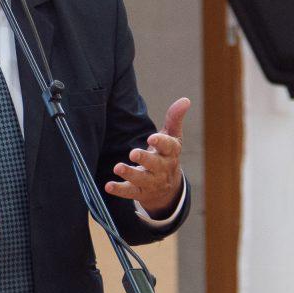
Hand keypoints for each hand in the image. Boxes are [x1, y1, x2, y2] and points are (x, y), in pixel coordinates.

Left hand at [105, 97, 189, 216]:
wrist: (168, 189)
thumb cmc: (166, 155)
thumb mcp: (172, 137)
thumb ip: (174, 119)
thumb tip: (185, 100)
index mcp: (170, 153)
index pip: (169, 147)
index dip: (161, 142)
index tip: (152, 138)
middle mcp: (162, 169)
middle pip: (155, 164)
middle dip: (145, 159)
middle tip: (133, 153)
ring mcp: (151, 182)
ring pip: (142, 179)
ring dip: (130, 173)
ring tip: (118, 167)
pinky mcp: (140, 192)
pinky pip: (129, 192)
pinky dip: (119, 190)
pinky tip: (108, 186)